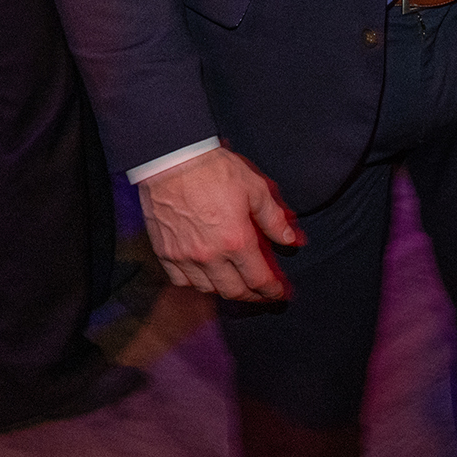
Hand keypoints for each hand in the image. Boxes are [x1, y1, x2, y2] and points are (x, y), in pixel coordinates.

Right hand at [137, 147, 301, 300]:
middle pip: (233, 291)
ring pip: (207, 289)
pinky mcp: (164, 252)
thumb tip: (292, 240)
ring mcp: (184, 256)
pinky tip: (205, 275)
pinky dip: (196, 283)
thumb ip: (274, 219)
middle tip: (262, 293)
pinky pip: (181, 280)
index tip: (280, 293)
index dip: (273, 291)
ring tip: (236, 282)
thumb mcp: (256, 190)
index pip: (258, 279)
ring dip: (224, 290)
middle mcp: (209, 255)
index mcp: (236, 241)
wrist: (172, 161)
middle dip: (252, 296)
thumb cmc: (215, 171)